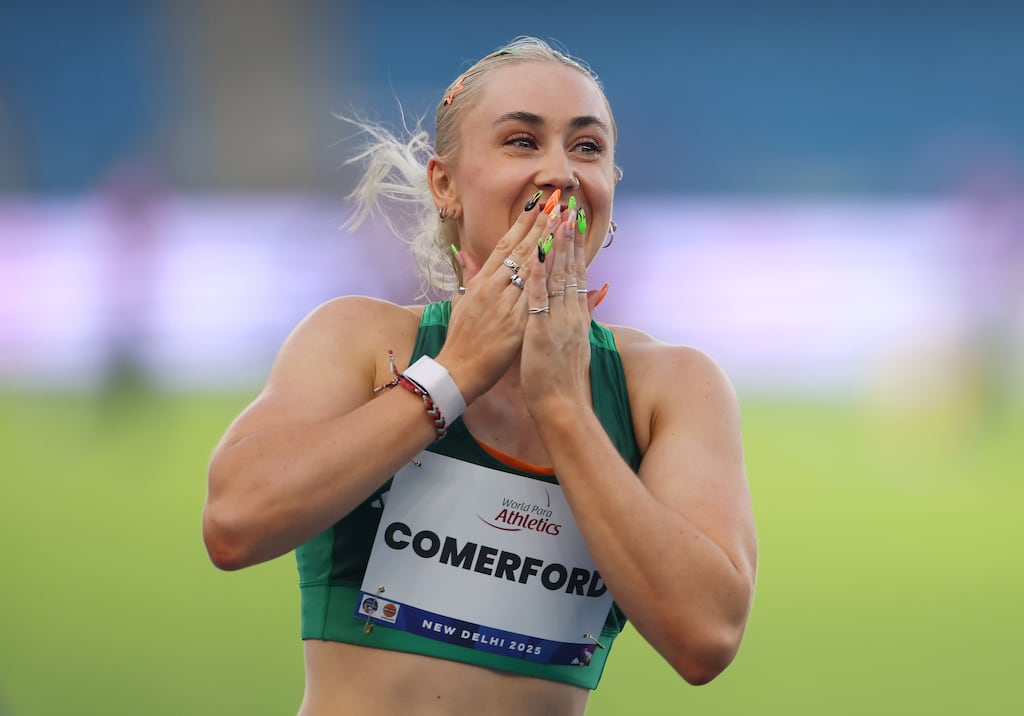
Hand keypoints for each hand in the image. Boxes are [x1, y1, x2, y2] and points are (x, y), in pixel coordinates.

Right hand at [436, 206, 550, 402]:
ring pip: (528, 268)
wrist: (458, 371)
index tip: (536, 204)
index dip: (521, 224)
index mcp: (480, 284)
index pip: (503, 246)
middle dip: (539, 225)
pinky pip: (534, 296)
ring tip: (562, 221)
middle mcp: (492, 289)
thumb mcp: (462, 303)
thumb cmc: (461, 340)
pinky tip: (557, 261)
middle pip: (519, 250)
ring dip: (546, 243)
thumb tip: (465, 255)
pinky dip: (545, 277)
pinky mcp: (514, 324)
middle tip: (555, 202)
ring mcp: (503, 305)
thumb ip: (470, 277)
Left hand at [520, 207, 600, 415]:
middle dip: (569, 236)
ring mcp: (558, 320)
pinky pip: (539, 297)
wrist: (563, 405)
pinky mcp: (541, 330)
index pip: (577, 273)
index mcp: (577, 315)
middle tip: (568, 207)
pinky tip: (536, 253)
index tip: (574, 221)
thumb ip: (585, 314)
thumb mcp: (577, 341)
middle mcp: (571, 313)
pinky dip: (538, 273)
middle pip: (571, 268)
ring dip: (557, 245)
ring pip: (557, 276)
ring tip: (557, 218)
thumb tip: (597, 294)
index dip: (576, 246)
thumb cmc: (562, 377)